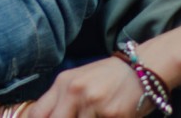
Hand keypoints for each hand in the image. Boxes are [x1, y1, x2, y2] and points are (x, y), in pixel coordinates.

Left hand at [29, 56, 147, 117]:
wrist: (143, 68)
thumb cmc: (110, 77)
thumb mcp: (80, 81)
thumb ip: (61, 101)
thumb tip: (43, 117)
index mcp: (64, 83)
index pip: (38, 113)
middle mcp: (76, 92)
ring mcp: (94, 104)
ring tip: (98, 112)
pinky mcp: (113, 115)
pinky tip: (111, 115)